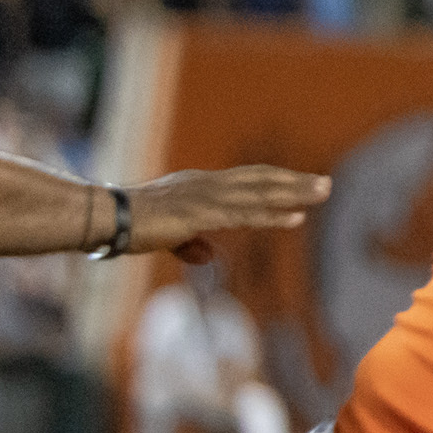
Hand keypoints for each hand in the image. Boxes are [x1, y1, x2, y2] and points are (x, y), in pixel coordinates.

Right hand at [127, 166, 331, 264]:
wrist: (106, 218)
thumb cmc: (130, 226)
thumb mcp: (168, 234)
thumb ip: (191, 243)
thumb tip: (210, 255)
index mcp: (199, 184)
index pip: (246, 178)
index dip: (275, 180)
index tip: (301, 182)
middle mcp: (207, 184)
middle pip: (260, 179)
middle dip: (294, 181)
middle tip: (326, 184)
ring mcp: (204, 196)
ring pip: (259, 193)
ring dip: (293, 193)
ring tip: (322, 193)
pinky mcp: (200, 214)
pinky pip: (244, 215)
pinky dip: (272, 215)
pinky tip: (294, 217)